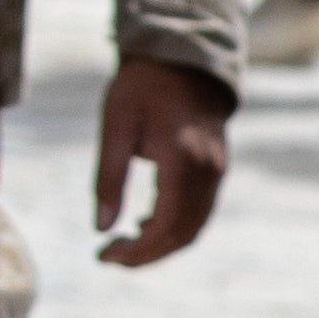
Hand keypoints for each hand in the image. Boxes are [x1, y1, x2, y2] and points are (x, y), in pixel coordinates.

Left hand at [95, 56, 232, 266]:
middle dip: (146, 255)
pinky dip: (174, 227)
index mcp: (181, 160)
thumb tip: (101, 228)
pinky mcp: (217, 171)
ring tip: (124, 243)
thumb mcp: (115, 127)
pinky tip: (146, 223)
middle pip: (182, 234)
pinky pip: (199, 212)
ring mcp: (217, 172)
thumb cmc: (142, 89)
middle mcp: (207, 171)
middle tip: (109, 257)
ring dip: (161, 245)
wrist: (184, 60)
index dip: (135, 250)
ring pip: (194, 228)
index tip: (103, 255)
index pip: (164, 224)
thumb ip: (108, 178)